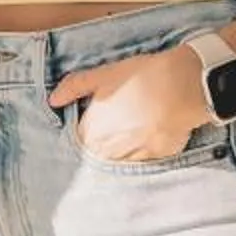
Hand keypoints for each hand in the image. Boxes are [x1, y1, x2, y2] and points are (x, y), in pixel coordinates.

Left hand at [49, 45, 214, 163]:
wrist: (183, 85)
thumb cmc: (142, 77)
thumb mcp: (103, 74)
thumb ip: (74, 87)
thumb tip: (53, 100)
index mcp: (92, 130)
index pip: (79, 139)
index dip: (87, 128)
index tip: (96, 119)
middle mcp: (109, 150)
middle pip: (96, 154)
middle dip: (102, 141)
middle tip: (118, 121)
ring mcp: (133, 158)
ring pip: (118, 160)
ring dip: (120, 150)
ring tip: (134, 127)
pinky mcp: (155, 160)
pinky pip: (141, 161)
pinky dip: (141, 152)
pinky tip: (148, 133)